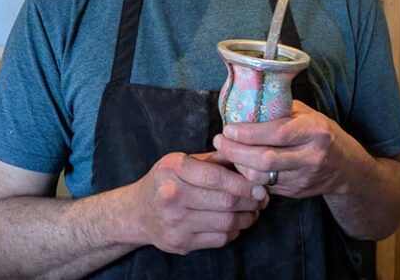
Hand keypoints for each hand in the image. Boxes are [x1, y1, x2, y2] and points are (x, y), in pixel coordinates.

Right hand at [128, 152, 268, 254]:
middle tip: (262, 199)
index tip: (260, 186)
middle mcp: (171, 195)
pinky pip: (219, 239)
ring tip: (253, 211)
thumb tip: (247, 157)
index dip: (243, 183)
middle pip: (224, 201)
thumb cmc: (167, 181)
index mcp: (173, 168)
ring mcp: (175, 222)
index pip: (216, 177)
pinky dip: (233, 231)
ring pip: (225, 222)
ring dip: (246, 218)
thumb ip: (213, 159)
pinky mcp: (180, 242)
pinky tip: (236, 223)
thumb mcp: (182, 161)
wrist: (137, 212)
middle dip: (250, 201)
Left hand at [213, 100, 372, 198]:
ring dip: (238, 165)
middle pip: (265, 159)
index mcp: (315, 131)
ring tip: (227, 152)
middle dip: (236, 151)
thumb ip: (281, 110)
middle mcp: (312, 156)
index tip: (229, 129)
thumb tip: (247, 102)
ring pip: (262, 177)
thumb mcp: (308, 115)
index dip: (249, 133)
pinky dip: (248, 176)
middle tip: (219, 141)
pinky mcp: (296, 193)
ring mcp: (304, 178)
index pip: (278, 133)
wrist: (346, 168)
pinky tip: (240, 164)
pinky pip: (265, 186)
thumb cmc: (321, 133)